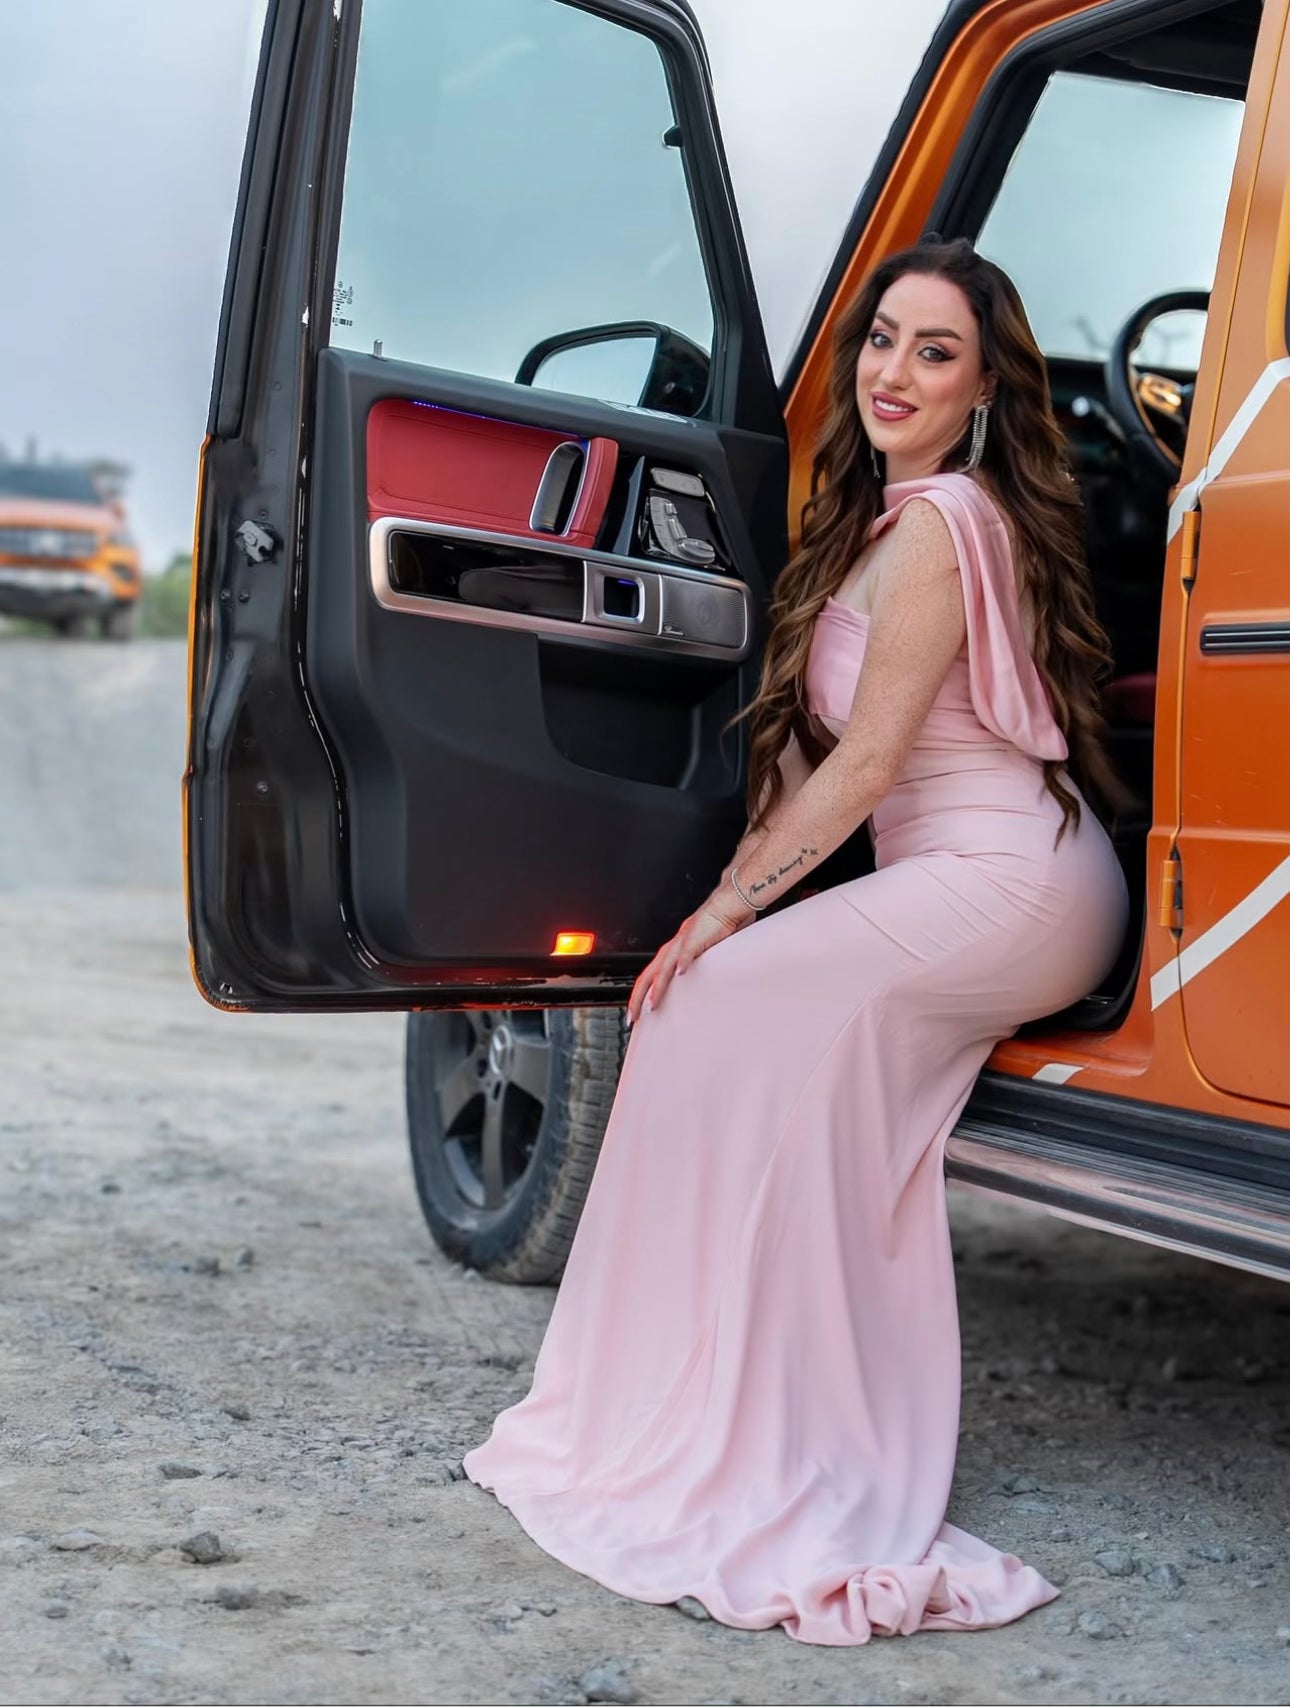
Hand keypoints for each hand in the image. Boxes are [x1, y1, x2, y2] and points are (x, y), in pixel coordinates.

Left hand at [626, 883, 753, 1027]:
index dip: (639, 995)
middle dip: (639, 997)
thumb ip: (692, 967)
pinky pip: (688, 950)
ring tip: (653, 1003)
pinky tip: (679, 973)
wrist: (727, 903)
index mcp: (672, 952)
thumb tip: (689, 986)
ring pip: (664, 966)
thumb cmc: (716, 927)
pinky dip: (682, 961)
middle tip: (633, 1016)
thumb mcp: (701, 953)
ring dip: (657, 986)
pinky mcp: (697, 935)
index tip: (636, 1013)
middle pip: (649, 974)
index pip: (649, 976)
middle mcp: (673, 947)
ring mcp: (683, 941)